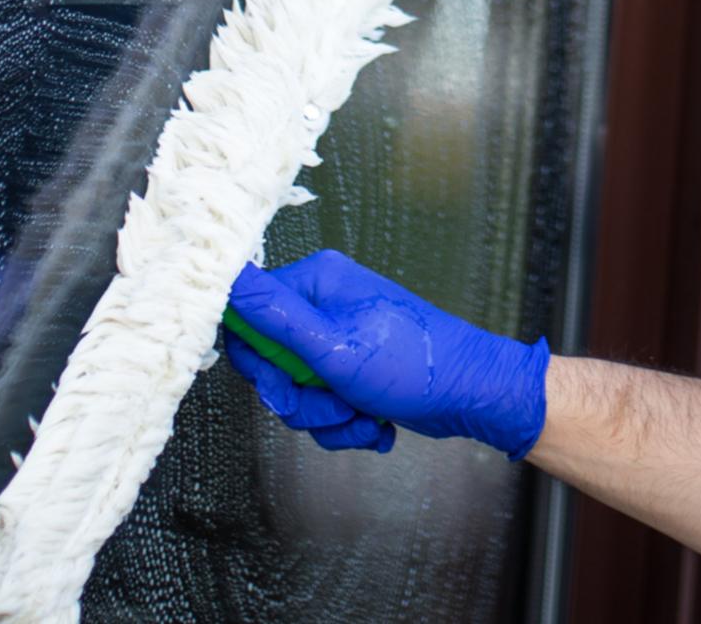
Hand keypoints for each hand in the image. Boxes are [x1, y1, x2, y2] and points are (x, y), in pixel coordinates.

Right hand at [223, 251, 550, 458]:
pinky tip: (376, 423)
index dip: (258, 363)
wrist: (472, 394)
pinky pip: (324, 405)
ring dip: (328, 417)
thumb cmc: (415, 364)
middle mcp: (325, 304)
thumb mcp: (334, 346)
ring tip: (363, 414)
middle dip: (301, 399)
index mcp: (317, 281)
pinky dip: (347, 423)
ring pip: (299, 393)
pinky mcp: (352, 369)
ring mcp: (339, 339)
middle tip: (334, 404)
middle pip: (272, 364)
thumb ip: (275, 317)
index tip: (281, 385)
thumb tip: (228, 277)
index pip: (249, 318)